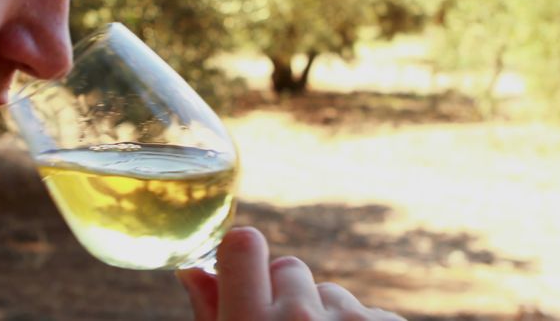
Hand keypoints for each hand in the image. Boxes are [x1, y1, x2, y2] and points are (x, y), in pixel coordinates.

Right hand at [177, 227, 404, 319]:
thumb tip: (191, 268)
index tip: (243, 276)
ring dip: (326, 320)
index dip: (242, 260)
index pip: (243, 245)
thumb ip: (212, 313)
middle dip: (286, 297)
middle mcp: (300, 320)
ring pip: (331, 294)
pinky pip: (369, 313)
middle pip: (289, 269)